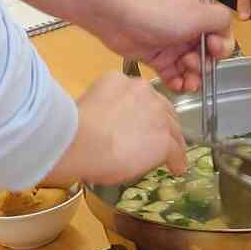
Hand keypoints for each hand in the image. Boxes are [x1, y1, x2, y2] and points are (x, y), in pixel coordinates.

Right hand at [49, 72, 188, 186]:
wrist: (82, 141)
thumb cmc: (73, 130)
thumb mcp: (88, 107)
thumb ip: (104, 111)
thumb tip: (103, 126)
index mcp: (120, 81)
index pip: (139, 95)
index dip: (142, 111)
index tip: (140, 123)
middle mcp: (143, 91)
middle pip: (161, 108)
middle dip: (161, 123)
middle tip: (158, 137)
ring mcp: (157, 114)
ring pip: (172, 128)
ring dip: (172, 141)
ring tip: (172, 154)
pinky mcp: (164, 138)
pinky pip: (175, 150)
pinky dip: (176, 160)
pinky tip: (176, 168)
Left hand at [90, 0, 230, 94]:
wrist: (121, 19)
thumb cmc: (162, 15)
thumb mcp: (200, 13)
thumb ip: (222, 21)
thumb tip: (227, 35)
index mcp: (202, 17)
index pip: (222, 38)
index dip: (220, 48)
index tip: (211, 49)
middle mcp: (190, 31)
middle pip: (208, 57)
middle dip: (204, 66)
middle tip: (190, 64)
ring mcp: (174, 46)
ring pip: (192, 69)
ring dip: (193, 79)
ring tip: (187, 84)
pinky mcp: (158, 59)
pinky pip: (174, 76)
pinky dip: (178, 83)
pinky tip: (177, 88)